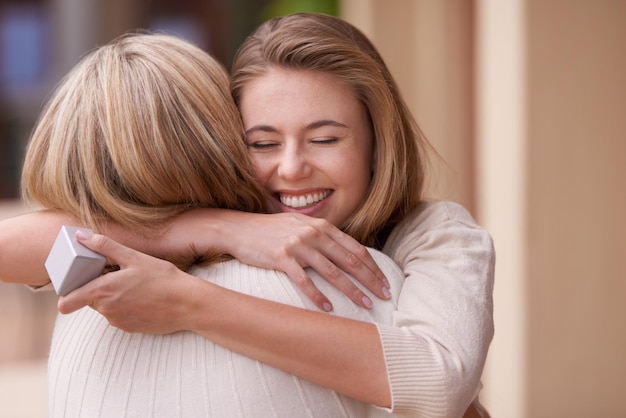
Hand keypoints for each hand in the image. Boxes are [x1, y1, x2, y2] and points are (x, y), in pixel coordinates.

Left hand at [58, 230, 202, 333]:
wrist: (187, 304)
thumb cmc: (163, 278)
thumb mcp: (134, 257)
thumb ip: (105, 246)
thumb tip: (82, 236)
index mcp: (103, 290)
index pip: (67, 301)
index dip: (68, 292)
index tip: (76, 283)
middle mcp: (107, 310)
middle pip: (90, 300)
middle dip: (99, 289)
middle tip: (120, 276)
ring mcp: (118, 321)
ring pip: (106, 308)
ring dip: (114, 298)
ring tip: (137, 287)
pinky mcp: (130, 329)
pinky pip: (120, 317)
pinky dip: (127, 308)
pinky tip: (145, 299)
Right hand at [218, 211, 390, 310]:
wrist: (238, 228)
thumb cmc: (271, 230)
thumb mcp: (300, 225)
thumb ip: (322, 235)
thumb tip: (343, 252)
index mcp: (321, 226)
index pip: (355, 248)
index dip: (372, 266)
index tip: (384, 281)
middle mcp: (313, 233)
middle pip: (349, 260)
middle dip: (370, 279)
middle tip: (385, 296)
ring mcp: (298, 245)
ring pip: (332, 271)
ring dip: (351, 290)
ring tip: (366, 305)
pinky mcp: (282, 257)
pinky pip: (304, 280)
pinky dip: (317, 295)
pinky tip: (328, 308)